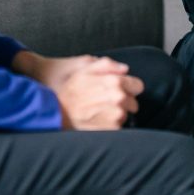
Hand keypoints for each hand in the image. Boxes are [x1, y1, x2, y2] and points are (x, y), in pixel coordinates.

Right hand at [13, 51, 142, 128]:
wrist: (56, 111)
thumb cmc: (69, 90)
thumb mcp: (84, 68)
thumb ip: (107, 64)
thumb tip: (124, 68)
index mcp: (115, 82)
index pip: (137, 85)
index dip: (129, 86)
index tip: (120, 88)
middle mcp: (118, 99)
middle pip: (133, 101)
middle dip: (123, 100)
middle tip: (104, 100)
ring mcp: (116, 116)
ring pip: (126, 114)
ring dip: (116, 112)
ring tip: (98, 110)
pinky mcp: (111, 130)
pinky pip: (118, 126)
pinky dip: (110, 124)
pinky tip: (96, 119)